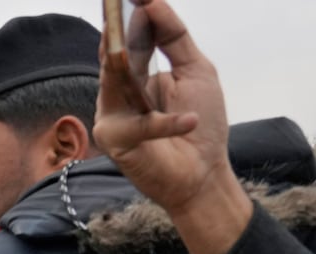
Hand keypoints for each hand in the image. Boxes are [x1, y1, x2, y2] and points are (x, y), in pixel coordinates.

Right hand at [92, 0, 249, 253]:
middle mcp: (118, 93)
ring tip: (129, 43)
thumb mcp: (196, 70)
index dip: (128, 16)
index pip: (129, 39)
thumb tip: (152, 4)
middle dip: (116, 30)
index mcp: (137, 75)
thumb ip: (175, 38)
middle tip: (118, 4)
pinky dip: (167, 122)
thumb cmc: (202, 126)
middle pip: (114, 56)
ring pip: (114, 82)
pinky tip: (190, 119)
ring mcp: (112, 116)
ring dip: (125, 63)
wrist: (202, 174)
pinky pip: (139, 125)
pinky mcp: (116, 141)